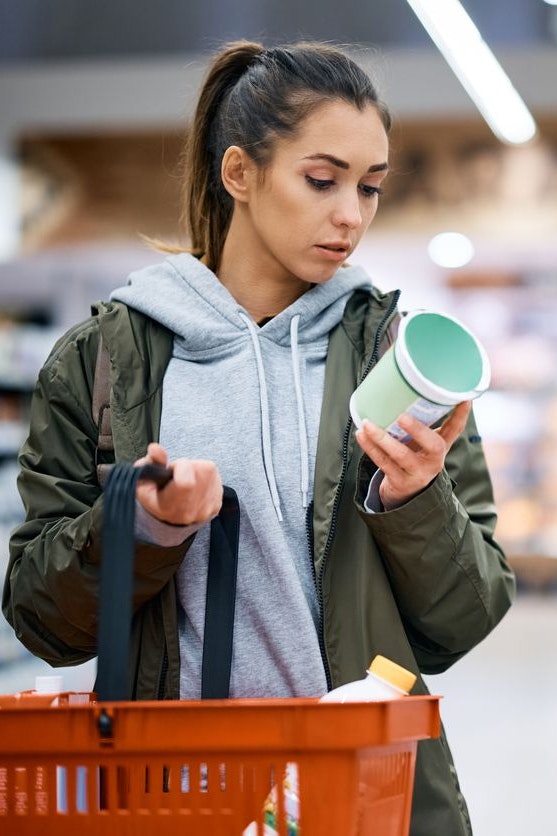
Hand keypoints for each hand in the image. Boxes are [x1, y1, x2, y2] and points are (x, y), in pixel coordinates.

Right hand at [135, 442, 222, 524]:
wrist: (168, 520)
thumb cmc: (154, 498)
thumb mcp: (143, 482)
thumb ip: (149, 463)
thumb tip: (155, 448)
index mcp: (171, 507)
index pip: (186, 482)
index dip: (180, 467)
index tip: (172, 469)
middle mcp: (191, 511)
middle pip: (201, 470)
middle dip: (188, 466)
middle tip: (177, 475)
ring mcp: (207, 508)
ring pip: (210, 471)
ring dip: (197, 469)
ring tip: (185, 479)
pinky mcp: (217, 504)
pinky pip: (216, 478)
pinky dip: (205, 477)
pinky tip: (194, 485)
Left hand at [355, 401, 470, 509]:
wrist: (406, 494)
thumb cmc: (413, 459)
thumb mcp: (422, 443)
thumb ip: (420, 423)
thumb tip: (405, 390)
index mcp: (440, 447)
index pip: (455, 429)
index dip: (461, 414)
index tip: (464, 399)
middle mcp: (434, 460)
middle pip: (433, 445)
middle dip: (418, 430)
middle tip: (402, 417)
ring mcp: (418, 473)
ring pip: (401, 455)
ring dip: (382, 438)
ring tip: (368, 424)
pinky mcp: (401, 482)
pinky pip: (384, 463)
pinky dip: (370, 447)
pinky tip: (362, 435)